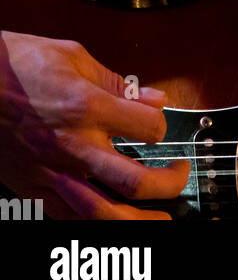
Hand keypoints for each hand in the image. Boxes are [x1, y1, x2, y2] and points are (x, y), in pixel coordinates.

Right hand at [0, 30, 189, 218]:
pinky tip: (110, 221)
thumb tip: (151, 96)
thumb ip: (116, 81)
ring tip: (159, 222)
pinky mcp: (31, 187)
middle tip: (179, 176)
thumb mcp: (73, 55)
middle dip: (168, 185)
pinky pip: (67, 216)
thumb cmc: (17, 64)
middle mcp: (73, 146)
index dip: (163, 126)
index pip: (148, 130)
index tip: (160, 123)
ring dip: (138, 223)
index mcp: (87, 107)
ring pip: (102, 214)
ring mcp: (51, 172)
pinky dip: (93, 223)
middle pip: (135, 182)